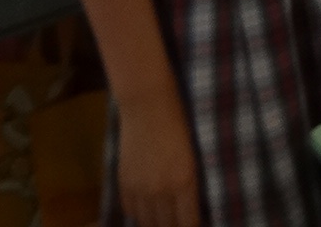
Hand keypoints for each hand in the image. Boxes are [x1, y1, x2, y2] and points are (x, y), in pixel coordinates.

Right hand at [114, 97, 201, 226]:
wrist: (149, 106)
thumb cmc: (180, 123)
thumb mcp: (195, 154)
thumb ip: (193, 181)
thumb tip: (195, 203)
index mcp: (184, 182)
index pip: (188, 222)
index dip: (192, 226)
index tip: (196, 223)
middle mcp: (160, 190)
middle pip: (166, 226)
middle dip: (175, 226)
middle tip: (181, 220)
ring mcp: (139, 188)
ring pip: (146, 222)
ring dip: (156, 223)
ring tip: (165, 219)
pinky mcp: (124, 182)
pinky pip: (130, 210)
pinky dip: (139, 213)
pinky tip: (148, 209)